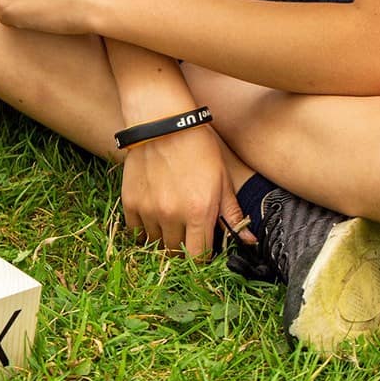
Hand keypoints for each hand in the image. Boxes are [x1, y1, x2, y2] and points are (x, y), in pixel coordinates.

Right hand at [121, 124, 248, 258]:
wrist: (163, 123)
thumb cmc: (198, 148)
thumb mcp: (222, 179)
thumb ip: (232, 214)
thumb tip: (249, 240)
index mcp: (199, 212)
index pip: (199, 256)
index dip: (202, 257)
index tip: (203, 249)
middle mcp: (172, 215)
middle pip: (175, 253)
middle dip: (183, 249)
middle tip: (186, 236)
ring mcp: (148, 210)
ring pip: (155, 243)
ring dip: (163, 238)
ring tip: (170, 224)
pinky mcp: (130, 202)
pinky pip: (135, 231)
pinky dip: (144, 230)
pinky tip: (153, 218)